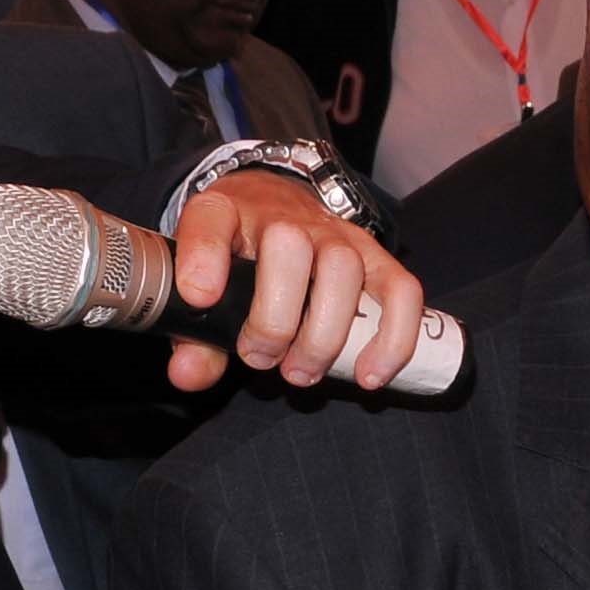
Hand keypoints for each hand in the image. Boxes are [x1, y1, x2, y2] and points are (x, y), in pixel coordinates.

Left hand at [165, 173, 430, 395]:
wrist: (277, 214)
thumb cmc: (235, 263)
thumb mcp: (202, 290)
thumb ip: (193, 337)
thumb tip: (188, 375)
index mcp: (227, 214)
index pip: (211, 219)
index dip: (204, 255)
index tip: (199, 297)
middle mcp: (284, 218)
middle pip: (289, 247)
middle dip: (275, 318)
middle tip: (260, 359)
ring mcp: (335, 234)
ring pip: (344, 270)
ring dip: (324, 335)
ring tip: (301, 372)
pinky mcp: (376, 257)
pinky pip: (401, 290)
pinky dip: (392, 338)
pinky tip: (369, 375)